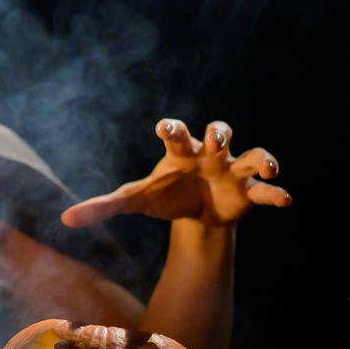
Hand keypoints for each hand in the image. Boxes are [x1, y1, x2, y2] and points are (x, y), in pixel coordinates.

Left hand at [60, 118, 290, 229]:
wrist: (196, 212)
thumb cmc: (164, 195)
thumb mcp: (134, 200)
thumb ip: (102, 207)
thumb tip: (64, 220)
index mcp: (180, 152)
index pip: (177, 133)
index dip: (173, 128)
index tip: (166, 127)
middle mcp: (210, 154)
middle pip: (220, 131)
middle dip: (220, 133)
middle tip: (216, 142)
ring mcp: (233, 170)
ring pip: (252, 154)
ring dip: (261, 157)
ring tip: (266, 167)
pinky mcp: (249, 192)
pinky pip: (266, 190)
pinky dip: (276, 192)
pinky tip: (285, 198)